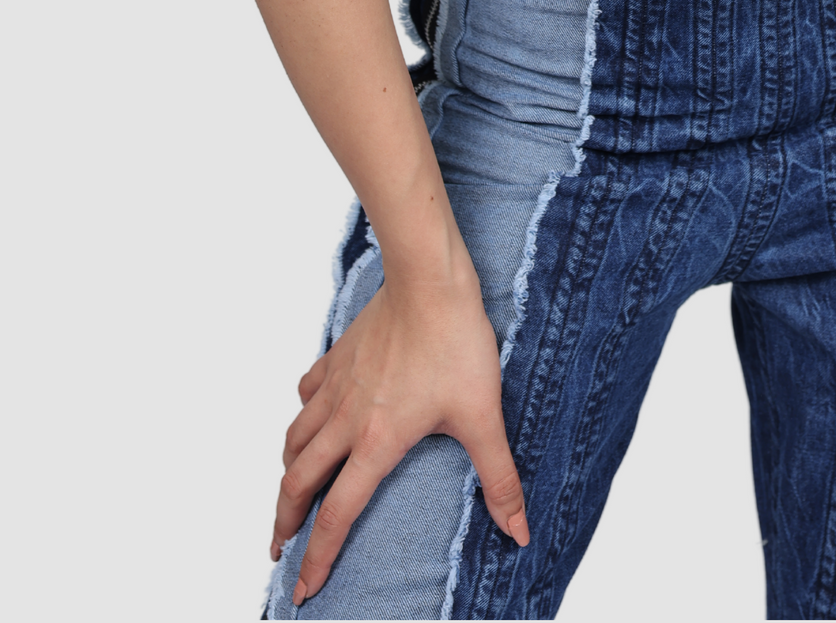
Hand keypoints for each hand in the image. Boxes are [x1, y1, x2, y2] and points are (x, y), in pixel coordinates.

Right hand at [271, 258, 528, 605]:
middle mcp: (346, 420)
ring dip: (287, 473)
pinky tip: (309, 418)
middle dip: (285, 522)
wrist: (429, 280)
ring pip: (294, 439)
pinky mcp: (338, 355)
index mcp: (376, 443)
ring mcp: (337, 385)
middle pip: (297, 482)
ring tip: (288, 493)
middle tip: (279, 547)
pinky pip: (306, 392)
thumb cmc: (456, 343)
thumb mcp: (483, 416)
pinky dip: (301, 414)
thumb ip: (500, 479)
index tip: (302, 590)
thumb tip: (519, 531)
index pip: (337, 515)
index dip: (317, 558)